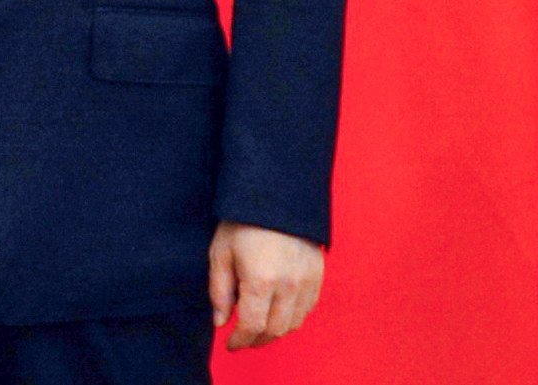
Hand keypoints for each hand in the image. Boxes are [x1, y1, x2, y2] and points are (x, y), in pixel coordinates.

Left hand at [209, 223, 322, 349]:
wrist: (276, 193)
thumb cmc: (243, 220)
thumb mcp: (221, 252)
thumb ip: (219, 290)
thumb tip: (220, 321)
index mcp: (261, 280)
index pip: (252, 326)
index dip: (239, 341)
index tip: (229, 343)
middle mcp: (288, 285)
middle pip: (274, 331)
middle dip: (256, 339)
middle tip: (242, 338)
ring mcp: (307, 281)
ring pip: (294, 324)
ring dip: (275, 331)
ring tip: (258, 326)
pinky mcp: (317, 274)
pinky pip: (308, 308)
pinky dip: (292, 317)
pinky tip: (277, 311)